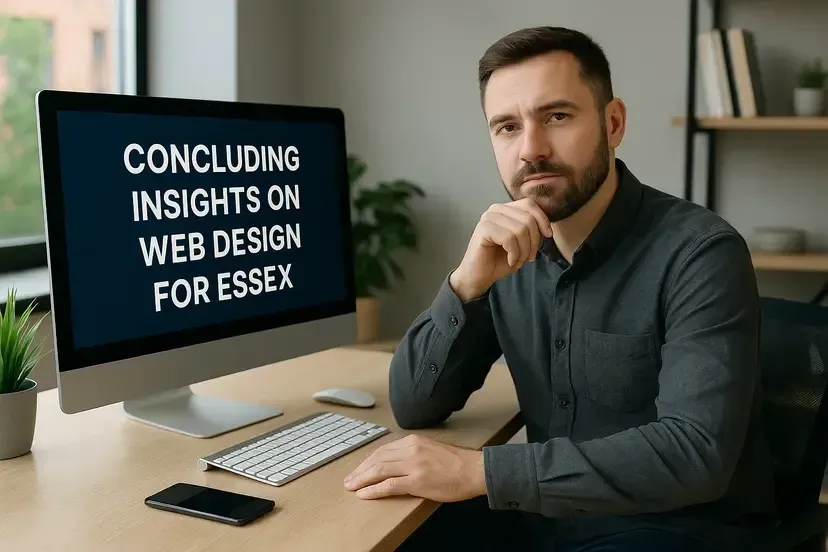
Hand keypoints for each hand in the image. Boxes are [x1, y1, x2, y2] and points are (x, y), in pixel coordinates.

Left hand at [343, 434, 486, 501]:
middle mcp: (410, 449)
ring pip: (379, 470)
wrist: (475, 470)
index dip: (368, 461)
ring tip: (351, 487)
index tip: (359, 469)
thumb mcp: (431, 450)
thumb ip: (413, 453)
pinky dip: (374, 490)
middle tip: (349, 480)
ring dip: (362, 479)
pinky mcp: (416, 480)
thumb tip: (396, 464)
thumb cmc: (457, 463)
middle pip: (377, 459)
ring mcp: (413, 464)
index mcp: (413, 441)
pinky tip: (364, 494)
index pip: (383, 450)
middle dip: (361, 470)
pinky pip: (389, 485)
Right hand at [450, 198, 551, 300]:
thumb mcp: (522, 243)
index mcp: (505, 209)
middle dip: (534, 242)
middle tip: (529, 258)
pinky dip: (514, 253)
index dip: (543, 220)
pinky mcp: (483, 229)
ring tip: (518, 261)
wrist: (479, 276)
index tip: (548, 236)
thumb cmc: (499, 260)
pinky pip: (509, 238)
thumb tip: (547, 228)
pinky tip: (510, 261)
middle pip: (528, 219)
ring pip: (520, 230)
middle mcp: (496, 209)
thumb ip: (531, 231)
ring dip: (524, 250)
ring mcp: (488, 218)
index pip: (529, 204)